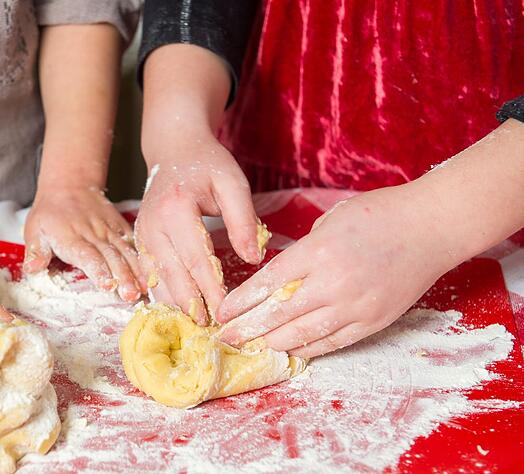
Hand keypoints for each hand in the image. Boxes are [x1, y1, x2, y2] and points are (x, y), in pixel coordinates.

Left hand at [23, 186, 144, 301]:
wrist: (69, 186)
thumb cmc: (50, 214)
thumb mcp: (34, 230)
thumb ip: (35, 252)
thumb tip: (32, 269)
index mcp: (71, 238)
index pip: (88, 256)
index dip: (99, 271)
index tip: (108, 285)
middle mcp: (94, 234)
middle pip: (111, 257)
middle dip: (123, 277)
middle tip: (131, 296)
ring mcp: (110, 231)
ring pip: (126, 252)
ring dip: (136, 271)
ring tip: (144, 289)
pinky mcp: (120, 228)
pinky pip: (134, 243)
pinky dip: (144, 259)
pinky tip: (152, 275)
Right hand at [135, 132, 263, 324]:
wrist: (174, 149)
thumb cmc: (207, 164)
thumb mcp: (232, 183)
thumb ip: (242, 220)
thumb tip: (254, 258)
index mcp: (176, 209)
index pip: (196, 258)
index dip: (211, 289)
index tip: (226, 312)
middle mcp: (153, 225)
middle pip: (173, 274)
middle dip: (192, 304)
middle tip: (211, 329)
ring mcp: (142, 234)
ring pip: (157, 279)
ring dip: (176, 304)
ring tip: (196, 326)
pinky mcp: (140, 242)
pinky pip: (150, 274)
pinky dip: (164, 294)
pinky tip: (179, 310)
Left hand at [216, 185, 458, 357]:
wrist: (431, 227)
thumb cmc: (379, 215)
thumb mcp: (330, 221)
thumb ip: (305, 251)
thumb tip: (283, 277)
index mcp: (318, 251)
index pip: (268, 283)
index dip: (241, 302)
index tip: (223, 312)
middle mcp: (333, 282)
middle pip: (279, 314)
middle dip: (248, 329)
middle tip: (226, 338)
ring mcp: (355, 305)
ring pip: (304, 334)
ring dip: (274, 342)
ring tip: (253, 347)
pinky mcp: (374, 320)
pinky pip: (334, 342)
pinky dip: (309, 348)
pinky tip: (290, 350)